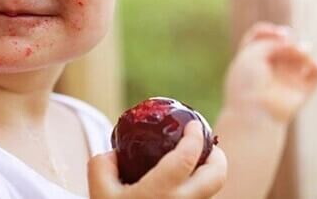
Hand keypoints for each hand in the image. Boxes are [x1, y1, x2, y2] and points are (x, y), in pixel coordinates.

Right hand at [88, 121, 226, 198]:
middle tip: (208, 145)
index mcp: (159, 192)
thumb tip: (115, 153)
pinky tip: (186, 185)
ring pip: (212, 193)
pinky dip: (199, 190)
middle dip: (218, 157)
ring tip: (197, 165)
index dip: (194, 137)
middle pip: (216, 177)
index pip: (186, 158)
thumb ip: (103, 163)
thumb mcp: (98, 190)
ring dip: (210, 175)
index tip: (193, 124)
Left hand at [223, 22, 316, 123]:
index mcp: (251, 58)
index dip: (269, 31)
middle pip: (283, 43)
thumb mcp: (253, 53)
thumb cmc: (248, 82)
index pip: (262, 36)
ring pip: (301, 55)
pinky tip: (314, 65)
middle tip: (286, 44)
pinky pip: (316, 74)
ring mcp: (286, 79)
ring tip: (301, 53)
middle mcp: (269, 67)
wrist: (255, 112)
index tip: (274, 34)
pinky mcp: (301, 91)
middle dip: (287, 40)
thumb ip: (273, 43)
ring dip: (303, 50)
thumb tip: (295, 46)